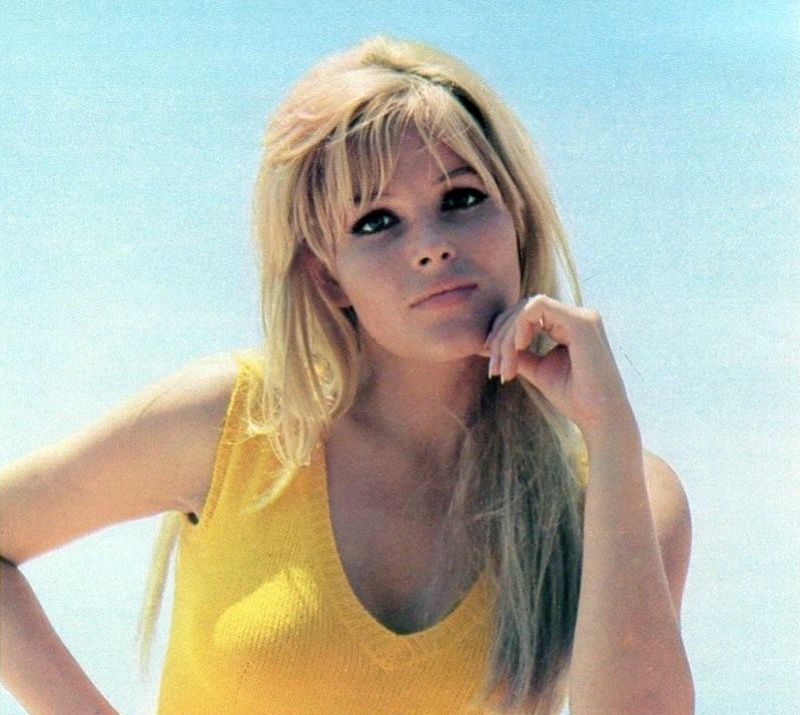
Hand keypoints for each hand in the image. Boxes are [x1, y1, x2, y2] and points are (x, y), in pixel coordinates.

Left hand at [481, 294, 635, 439]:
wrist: (599, 417)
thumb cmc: (573, 397)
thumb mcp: (537, 370)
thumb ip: (518, 354)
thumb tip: (489, 345)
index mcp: (569, 326)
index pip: (526, 316)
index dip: (503, 336)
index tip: (494, 367)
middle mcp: (577, 316)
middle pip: (523, 310)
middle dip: (500, 338)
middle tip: (494, 369)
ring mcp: (581, 316)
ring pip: (527, 308)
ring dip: (507, 337)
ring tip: (504, 368)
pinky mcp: (581, 321)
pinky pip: (537, 307)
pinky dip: (520, 325)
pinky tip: (518, 348)